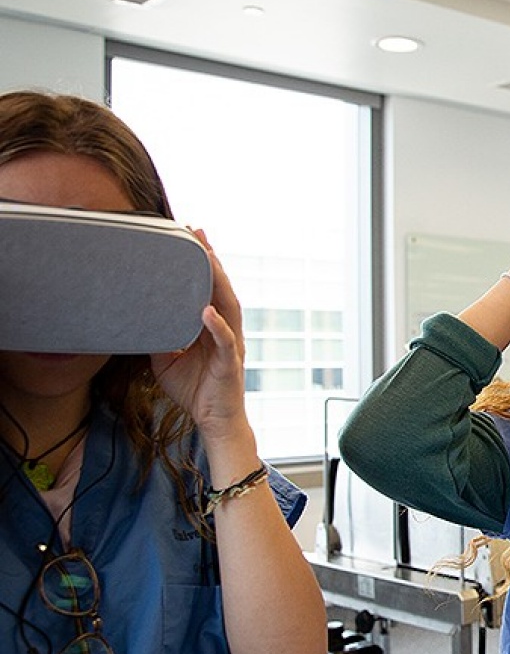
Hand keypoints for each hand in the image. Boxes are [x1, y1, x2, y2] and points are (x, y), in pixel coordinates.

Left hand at [150, 229, 248, 441]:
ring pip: (228, 306)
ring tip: (208, 257)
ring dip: (218, 281)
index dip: (202, 262)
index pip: (209, 288)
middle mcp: (226, 329)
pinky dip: (217, 326)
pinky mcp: (230, 364)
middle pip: (221, 287)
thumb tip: (133, 318)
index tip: (190, 235)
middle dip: (211, 258)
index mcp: (212, 326)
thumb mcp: (166, 358)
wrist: (214, 421)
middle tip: (198, 232)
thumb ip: (159, 336)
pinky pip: (225, 341)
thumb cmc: (195, 389)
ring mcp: (231, 345)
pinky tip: (206, 311)